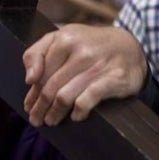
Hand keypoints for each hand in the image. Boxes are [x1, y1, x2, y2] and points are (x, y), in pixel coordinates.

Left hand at [22, 24, 146, 125]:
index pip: (41, 73)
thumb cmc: (89, 44)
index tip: (28, 106)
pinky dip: (79, 111)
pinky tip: (75, 117)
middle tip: (36, 119)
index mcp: (64, 38)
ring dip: (55, 113)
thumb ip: (37, 53)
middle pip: (51, 86)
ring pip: (66, 95)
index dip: (33, 93)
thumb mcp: (61, 38)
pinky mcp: (115, 78)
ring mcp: (98, 65)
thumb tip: (29, 79)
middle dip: (40, 106)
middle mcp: (80, 50)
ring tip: (50, 121)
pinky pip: (89, 99)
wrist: (130, 45)